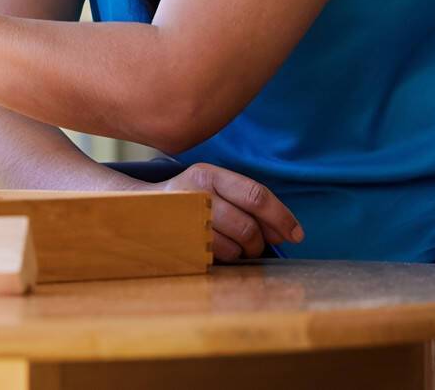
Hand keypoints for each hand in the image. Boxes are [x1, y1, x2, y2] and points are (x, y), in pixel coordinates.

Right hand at [142, 162, 304, 261]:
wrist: (138, 207)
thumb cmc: (186, 199)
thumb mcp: (212, 187)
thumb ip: (246, 202)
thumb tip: (285, 232)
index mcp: (208, 175)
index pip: (256, 196)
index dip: (281, 218)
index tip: (296, 234)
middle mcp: (196, 194)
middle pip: (248, 226)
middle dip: (260, 241)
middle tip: (258, 245)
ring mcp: (186, 219)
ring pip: (235, 245)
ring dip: (243, 252)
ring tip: (234, 246)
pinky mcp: (181, 240)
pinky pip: (218, 257)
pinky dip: (227, 258)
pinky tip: (218, 249)